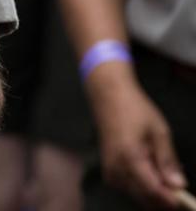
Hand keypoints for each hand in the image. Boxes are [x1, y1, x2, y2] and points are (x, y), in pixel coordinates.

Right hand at [94, 79, 186, 208]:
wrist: (108, 94)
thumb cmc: (134, 108)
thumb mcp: (159, 130)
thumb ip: (168, 160)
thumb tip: (179, 185)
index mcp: (129, 158)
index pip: (153, 191)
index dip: (170, 198)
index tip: (184, 198)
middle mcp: (116, 170)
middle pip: (145, 198)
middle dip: (163, 196)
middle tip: (176, 181)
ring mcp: (110, 172)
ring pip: (138, 196)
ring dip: (154, 191)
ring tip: (163, 170)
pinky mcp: (108, 172)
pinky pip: (130, 189)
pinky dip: (143, 186)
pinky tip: (149, 169)